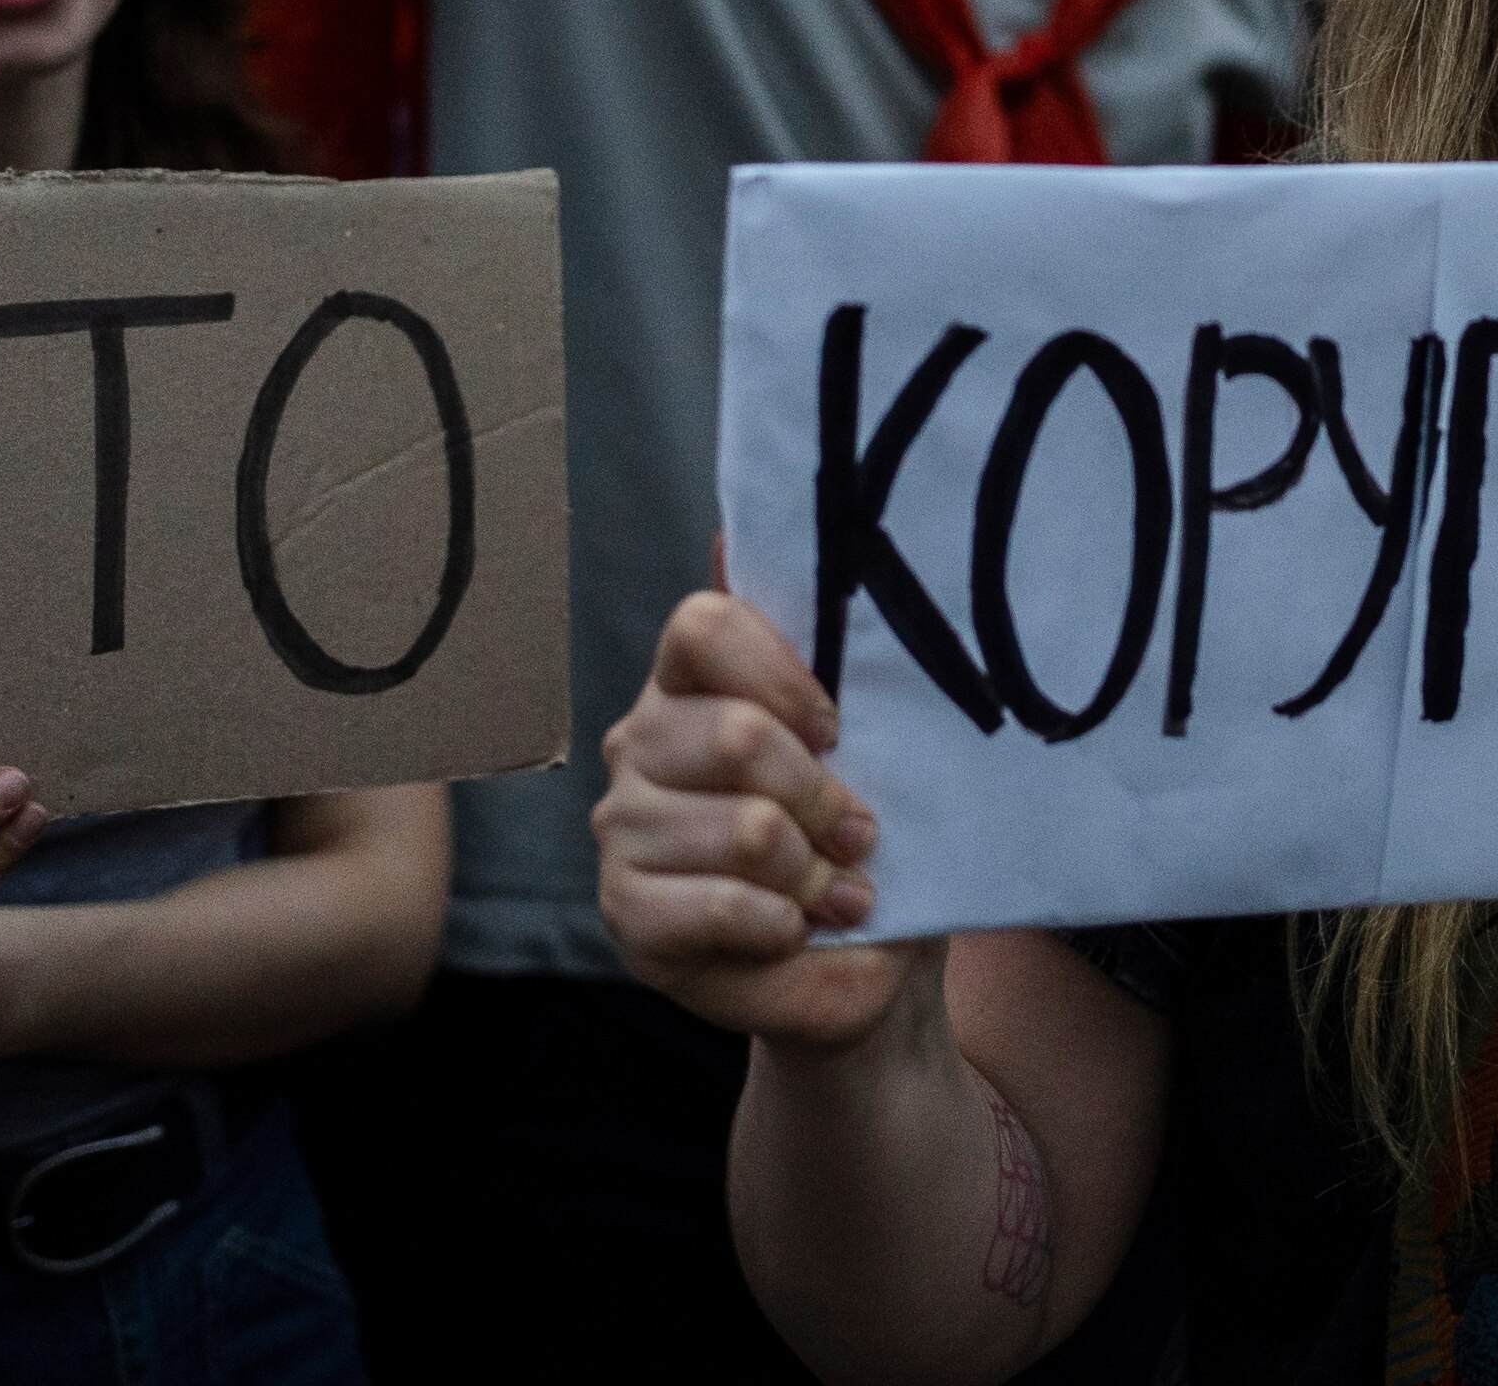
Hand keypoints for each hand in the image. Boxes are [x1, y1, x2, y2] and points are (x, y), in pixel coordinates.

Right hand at [598, 591, 912, 1052]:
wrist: (863, 959)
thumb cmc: (862, 837)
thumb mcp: (873, 741)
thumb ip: (823, 652)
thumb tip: (735, 538)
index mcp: (693, 682)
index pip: (703, 626)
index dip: (780, 673)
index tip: (836, 726)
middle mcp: (642, 741)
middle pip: (736, 735)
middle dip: (822, 795)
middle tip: (860, 833)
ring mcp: (624, 827)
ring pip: (743, 827)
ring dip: (812, 873)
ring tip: (837, 892)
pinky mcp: (626, 910)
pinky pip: (720, 905)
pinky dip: (780, 923)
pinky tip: (793, 928)